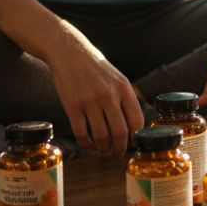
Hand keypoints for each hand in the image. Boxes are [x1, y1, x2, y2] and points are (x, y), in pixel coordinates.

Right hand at [45, 24, 143, 154]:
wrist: (69, 52)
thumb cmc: (95, 67)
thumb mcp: (118, 77)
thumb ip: (127, 98)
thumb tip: (137, 124)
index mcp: (124, 89)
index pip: (136, 121)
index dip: (135, 138)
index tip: (132, 145)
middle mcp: (109, 95)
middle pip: (120, 132)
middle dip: (120, 148)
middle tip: (117, 153)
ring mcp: (90, 101)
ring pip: (101, 135)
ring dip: (102, 148)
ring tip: (102, 150)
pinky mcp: (72, 105)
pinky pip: (81, 132)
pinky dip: (85, 144)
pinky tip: (87, 145)